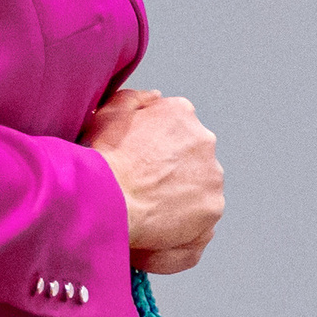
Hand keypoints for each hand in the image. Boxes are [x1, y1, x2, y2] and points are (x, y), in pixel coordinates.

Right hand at [87, 86, 224, 272]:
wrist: (109, 200)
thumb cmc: (103, 158)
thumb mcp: (108, 114)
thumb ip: (135, 99)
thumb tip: (157, 96)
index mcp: (180, 113)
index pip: (177, 125)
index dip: (157, 144)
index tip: (142, 159)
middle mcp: (204, 139)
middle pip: (192, 153)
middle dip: (173, 166)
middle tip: (146, 182)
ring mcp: (212, 174)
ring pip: (200, 182)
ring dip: (182, 191)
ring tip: (152, 203)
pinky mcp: (213, 206)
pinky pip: (203, 211)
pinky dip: (187, 216)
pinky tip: (162, 219)